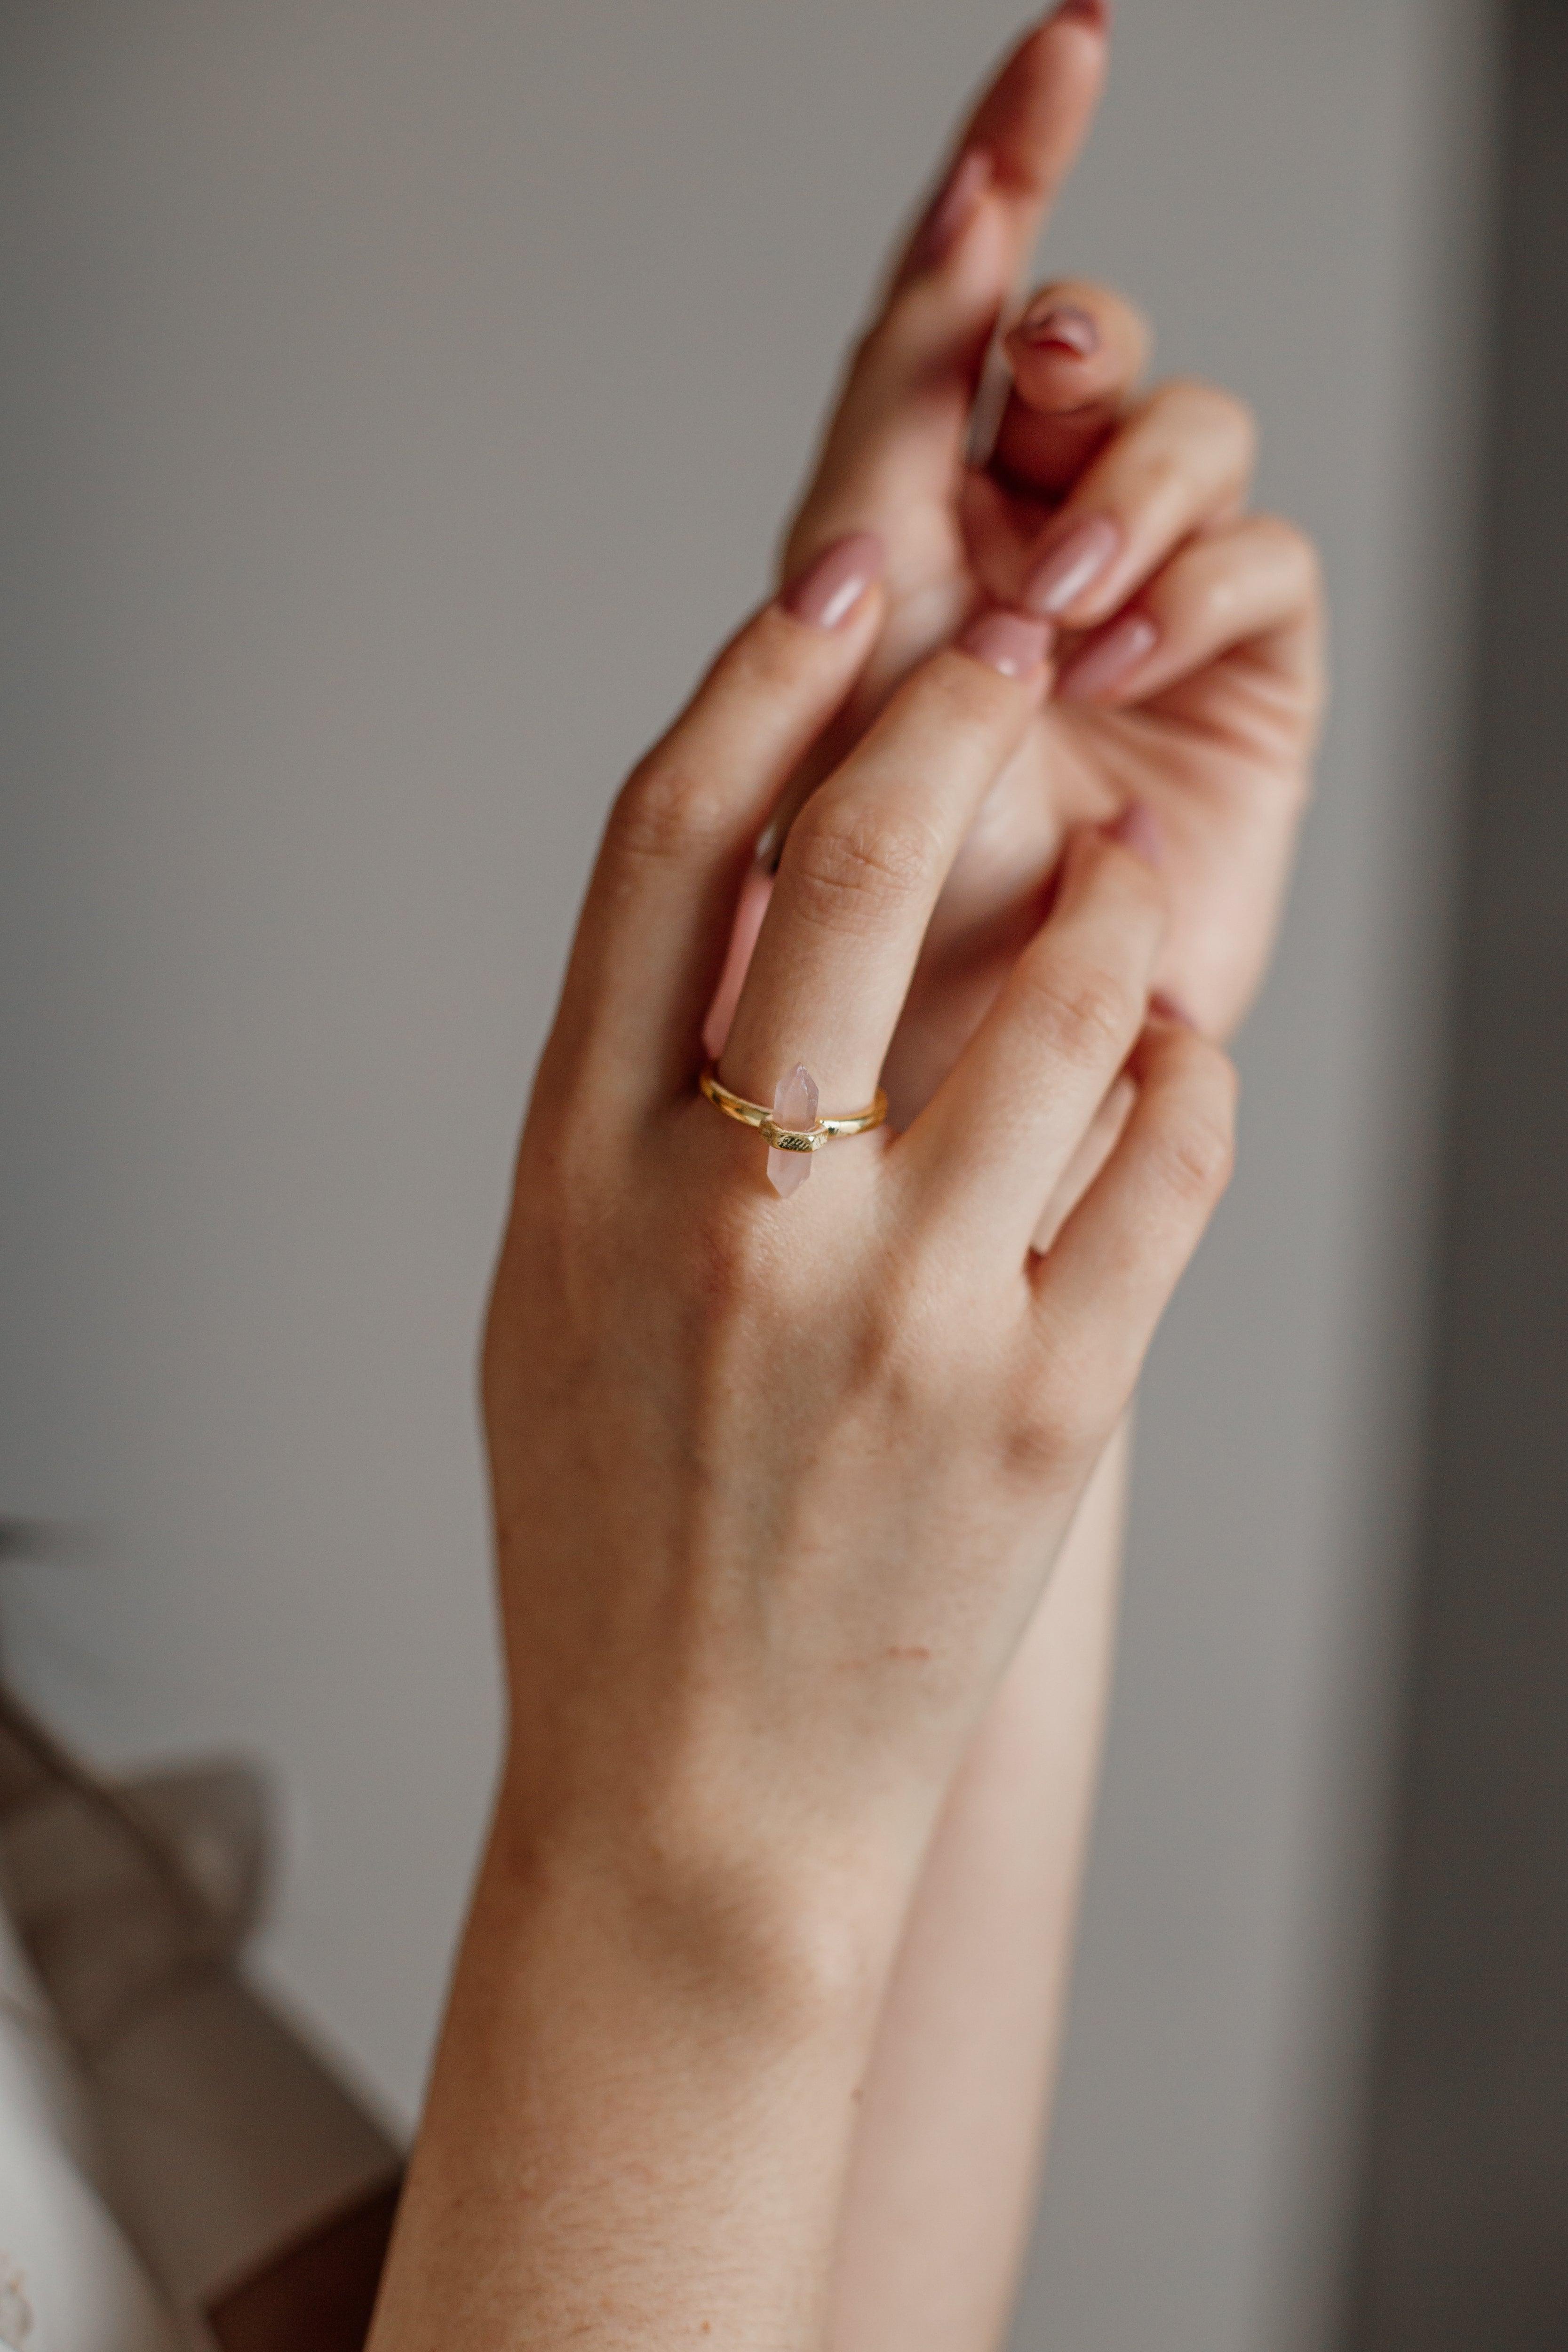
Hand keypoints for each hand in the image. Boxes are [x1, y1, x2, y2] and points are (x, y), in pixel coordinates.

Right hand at [483, 557, 1235, 1933]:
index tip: (841, 584)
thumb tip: (745, 893)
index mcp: (580, 1171)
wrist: (693, 1791)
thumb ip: (621, 1096)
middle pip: (854, 866)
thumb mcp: (549, 1290)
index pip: (666, 844)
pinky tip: (1163, 1054)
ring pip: (1064, 992)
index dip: (761, 673)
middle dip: (948, 711)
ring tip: (1118, 873)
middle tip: (1009, 651)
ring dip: (1110, 895)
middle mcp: (735, 1217)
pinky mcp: (1049, 1402)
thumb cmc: (612, 1531)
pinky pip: (1167, 1158)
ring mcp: (903, 1310)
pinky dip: (1184, 1071)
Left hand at [775, 2, 1321, 1116]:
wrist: (964, 1090)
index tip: (1065, 47)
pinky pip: (1255, 551)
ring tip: (1058, 614)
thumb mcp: (819, 719)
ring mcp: (1137, 609)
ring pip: (1180, 430)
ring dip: (1126, 490)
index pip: (937, 326)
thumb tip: (941, 392)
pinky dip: (1197, 578)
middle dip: (1076, 332)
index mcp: (890, 542)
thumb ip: (857, 537)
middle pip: (1082, 346)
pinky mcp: (1236, 672)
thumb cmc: (855, 939)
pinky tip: (1126, 658)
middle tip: (1043, 383)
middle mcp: (1015, 549)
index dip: (1000, 175)